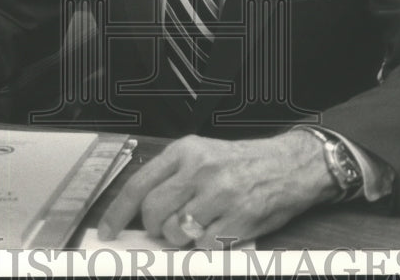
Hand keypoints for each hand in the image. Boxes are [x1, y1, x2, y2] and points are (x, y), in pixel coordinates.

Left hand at [97, 131, 338, 247]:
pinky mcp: (237, 220)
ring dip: (183, 238)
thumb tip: (143, 210)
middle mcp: (200, 170)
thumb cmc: (245, 162)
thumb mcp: (204, 154)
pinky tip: (218, 232)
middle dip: (156, 227)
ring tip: (200, 225)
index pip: (139, 184)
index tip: (109, 231)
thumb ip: (174, 176)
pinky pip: (204, 247)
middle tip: (169, 227)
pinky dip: (205, 248)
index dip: (118, 212)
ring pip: (177, 233)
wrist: (290, 165)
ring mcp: (219, 195)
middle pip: (154, 212)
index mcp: (186, 151)